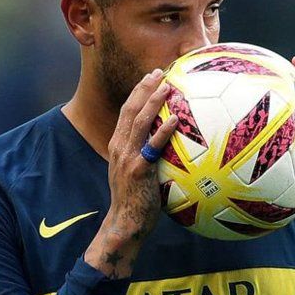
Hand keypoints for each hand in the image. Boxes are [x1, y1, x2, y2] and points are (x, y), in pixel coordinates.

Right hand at [84, 69, 177, 278]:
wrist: (125, 222)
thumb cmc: (136, 199)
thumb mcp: (136, 171)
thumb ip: (146, 154)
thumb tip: (168, 144)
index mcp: (118, 145)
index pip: (127, 112)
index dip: (138, 92)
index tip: (151, 77)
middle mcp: (120, 147)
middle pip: (130, 110)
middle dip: (143, 88)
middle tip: (159, 72)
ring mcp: (127, 157)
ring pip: (139, 122)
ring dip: (153, 101)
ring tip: (166, 86)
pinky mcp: (138, 170)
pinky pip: (152, 146)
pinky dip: (163, 131)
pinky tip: (175, 119)